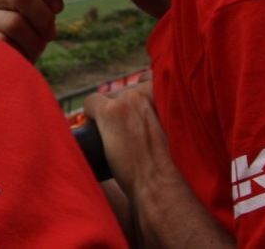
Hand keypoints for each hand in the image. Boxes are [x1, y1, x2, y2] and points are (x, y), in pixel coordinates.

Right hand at [0, 0, 63, 62]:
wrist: (9, 68)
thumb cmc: (29, 34)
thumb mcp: (41, 7)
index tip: (57, 8)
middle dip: (44, 17)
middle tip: (50, 33)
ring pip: (15, 22)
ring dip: (35, 41)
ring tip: (34, 47)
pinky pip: (6, 44)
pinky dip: (21, 53)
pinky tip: (20, 56)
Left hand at [84, 76, 171, 192]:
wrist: (160, 185)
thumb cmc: (169, 164)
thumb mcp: (174, 128)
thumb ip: (165, 113)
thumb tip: (151, 111)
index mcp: (168, 91)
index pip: (147, 79)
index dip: (140, 100)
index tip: (139, 118)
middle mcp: (148, 90)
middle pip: (125, 91)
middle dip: (124, 109)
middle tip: (129, 134)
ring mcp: (128, 100)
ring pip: (108, 97)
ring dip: (109, 115)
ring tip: (117, 137)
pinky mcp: (111, 111)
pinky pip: (91, 102)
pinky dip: (90, 117)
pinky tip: (97, 133)